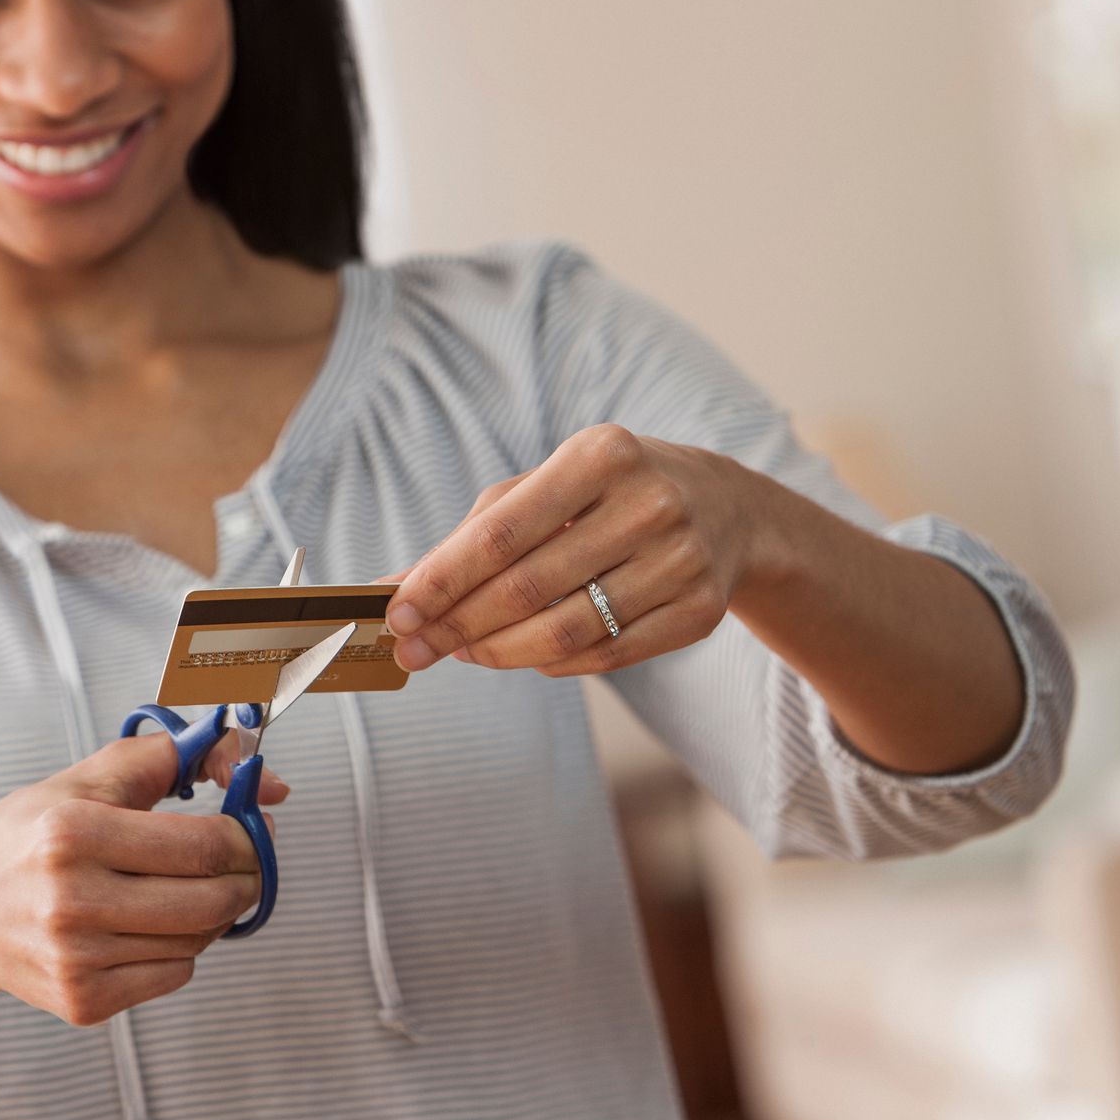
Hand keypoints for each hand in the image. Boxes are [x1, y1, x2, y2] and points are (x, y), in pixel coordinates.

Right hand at [0, 732, 287, 1026]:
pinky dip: (182, 948)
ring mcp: (76, 959)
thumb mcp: (90, 777)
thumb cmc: (28, 836)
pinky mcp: (82, 1001)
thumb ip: (177, 758)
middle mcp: (71, 900)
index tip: (255, 826)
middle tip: (246, 860)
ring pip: (198, 940)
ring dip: (214, 912)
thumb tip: (264, 778)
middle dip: (247, 877)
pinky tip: (153, 922)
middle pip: (210, 899)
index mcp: (73, 833)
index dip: (247, 836)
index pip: (203, 846)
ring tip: (189, 886)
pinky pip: (174, 974)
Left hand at [377, 424, 760, 677]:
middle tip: (414, 650)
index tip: (396, 613)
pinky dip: (550, 664)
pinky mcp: (700, 612)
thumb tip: (393, 587)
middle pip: (527, 588)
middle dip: (457, 625)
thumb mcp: (546, 487)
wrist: (725, 508)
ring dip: (498, 652)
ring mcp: (681, 560)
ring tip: (462, 651)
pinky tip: (521, 655)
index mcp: (600, 456)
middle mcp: (648, 503)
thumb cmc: (607, 493)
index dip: (441, 580)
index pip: (500, 533)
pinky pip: (605, 657)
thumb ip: (472, 535)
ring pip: (566, 632)